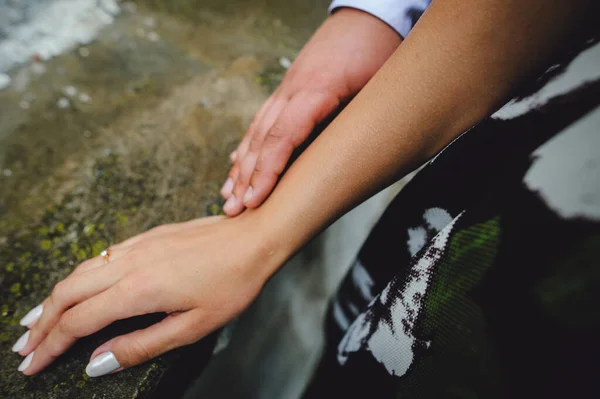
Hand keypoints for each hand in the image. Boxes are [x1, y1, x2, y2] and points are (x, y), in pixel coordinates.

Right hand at [13, 212, 282, 375]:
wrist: (254, 237)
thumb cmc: (232, 284)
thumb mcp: (192, 326)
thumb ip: (141, 345)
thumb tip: (96, 364)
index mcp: (137, 291)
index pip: (77, 322)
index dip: (50, 346)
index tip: (31, 364)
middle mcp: (129, 264)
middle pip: (67, 293)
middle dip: (42, 322)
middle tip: (25, 346)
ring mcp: (137, 246)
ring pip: (81, 271)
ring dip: (56, 298)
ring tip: (40, 319)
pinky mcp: (148, 237)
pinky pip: (102, 257)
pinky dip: (80, 277)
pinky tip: (82, 287)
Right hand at [221, 8, 400, 215]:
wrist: (369, 14)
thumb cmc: (379, 49)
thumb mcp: (377, 86)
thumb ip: (357, 121)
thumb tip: (350, 162)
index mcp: (315, 91)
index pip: (283, 136)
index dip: (267, 172)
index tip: (255, 199)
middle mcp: (293, 90)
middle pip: (263, 138)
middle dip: (246, 177)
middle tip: (233, 209)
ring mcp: (287, 88)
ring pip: (257, 130)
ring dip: (242, 165)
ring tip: (228, 194)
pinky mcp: (288, 88)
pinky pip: (263, 119)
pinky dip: (249, 144)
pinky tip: (237, 161)